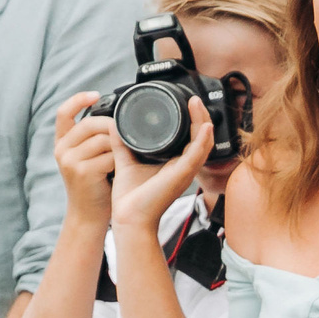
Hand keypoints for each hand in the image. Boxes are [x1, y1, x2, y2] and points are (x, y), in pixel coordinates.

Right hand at [50, 92, 118, 224]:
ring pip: (103, 139)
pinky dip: (122, 159)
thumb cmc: (95, 185)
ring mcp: (70, 160)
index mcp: (62, 142)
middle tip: (129, 133)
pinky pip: (110, 155)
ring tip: (129, 153)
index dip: (78, 99)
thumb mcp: (88, 158)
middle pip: (90, 123)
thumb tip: (116, 117)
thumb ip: (94, 138)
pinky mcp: (82, 171)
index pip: (63, 113)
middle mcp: (61, 149)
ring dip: (120, 145)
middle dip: (113, 126)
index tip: (96, 95)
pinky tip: (126, 166)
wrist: (88, 216)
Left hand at [110, 98, 214, 237]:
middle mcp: (184, 167)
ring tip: (197, 104)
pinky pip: (197, 155)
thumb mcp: (127, 161)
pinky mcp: (182, 176)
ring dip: (203, 121)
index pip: (190, 138)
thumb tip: (114, 122)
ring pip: (203, 142)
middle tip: (194, 99)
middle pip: (201, 137)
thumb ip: (123, 141)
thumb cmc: (132, 198)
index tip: (186, 103)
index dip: (192, 120)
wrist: (129, 218)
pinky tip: (204, 126)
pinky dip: (202, 139)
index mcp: (175, 164)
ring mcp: (185, 171)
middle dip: (200, 116)